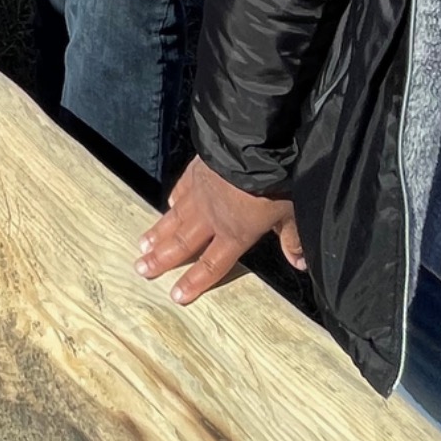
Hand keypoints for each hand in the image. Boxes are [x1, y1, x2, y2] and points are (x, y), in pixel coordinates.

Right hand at [135, 157, 306, 305]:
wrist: (251, 145)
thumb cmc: (274, 183)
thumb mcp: (290, 213)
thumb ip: (291, 240)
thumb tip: (299, 264)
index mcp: (235, 235)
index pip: (212, 265)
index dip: (194, 282)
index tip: (175, 295)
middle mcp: (211, 219)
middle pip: (183, 245)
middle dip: (162, 260)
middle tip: (140, 269)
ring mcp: (199, 194)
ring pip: (175, 219)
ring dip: (158, 234)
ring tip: (142, 246)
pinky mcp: (195, 172)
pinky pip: (181, 191)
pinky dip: (173, 202)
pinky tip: (167, 208)